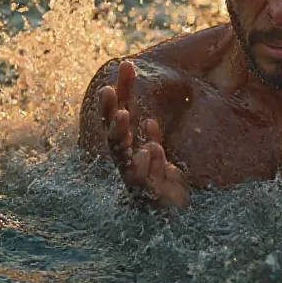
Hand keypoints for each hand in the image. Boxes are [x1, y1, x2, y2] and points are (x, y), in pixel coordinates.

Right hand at [99, 60, 188, 209]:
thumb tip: (149, 124)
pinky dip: (147, 164)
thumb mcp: (160, 156)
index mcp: (129, 147)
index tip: (128, 64)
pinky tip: (151, 150)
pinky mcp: (147, 195)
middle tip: (108, 90)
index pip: (123, 114)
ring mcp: (134, 178)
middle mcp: (126, 162)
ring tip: (124, 115)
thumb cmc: (163, 185)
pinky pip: (144, 179)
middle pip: (112, 133)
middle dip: (109, 112)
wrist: (173, 217)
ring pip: (121, 155)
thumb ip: (152, 140)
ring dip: (120, 134)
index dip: (124, 91)